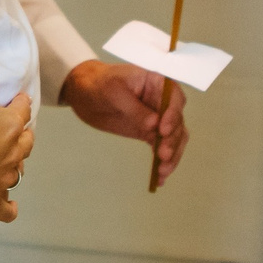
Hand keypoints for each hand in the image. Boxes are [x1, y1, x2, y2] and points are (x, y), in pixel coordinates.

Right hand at [0, 62, 31, 218]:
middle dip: (22, 132)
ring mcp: (6, 177)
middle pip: (28, 139)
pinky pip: (8, 209)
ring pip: (20, 169)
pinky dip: (8, 206)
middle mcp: (14, 151)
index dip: (19, 100)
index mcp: (9, 124)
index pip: (22, 107)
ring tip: (4, 159)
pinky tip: (8, 205)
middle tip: (11, 128)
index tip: (16, 98)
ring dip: (15, 163)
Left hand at [64, 60, 186, 182]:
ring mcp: (157, 118)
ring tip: (162, 171)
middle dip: (172, 140)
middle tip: (162, 155)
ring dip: (172, 155)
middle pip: (177, 122)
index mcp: (157, 84)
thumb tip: (153, 125)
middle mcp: (162, 101)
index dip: (173, 114)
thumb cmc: (99, 84)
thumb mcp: (114, 91)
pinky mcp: (148, 133)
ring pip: (174, 138)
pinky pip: (160, 147)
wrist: (85, 93)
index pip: (174, 99)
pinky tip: (159, 178)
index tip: (163, 130)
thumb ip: (134, 108)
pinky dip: (161, 162)